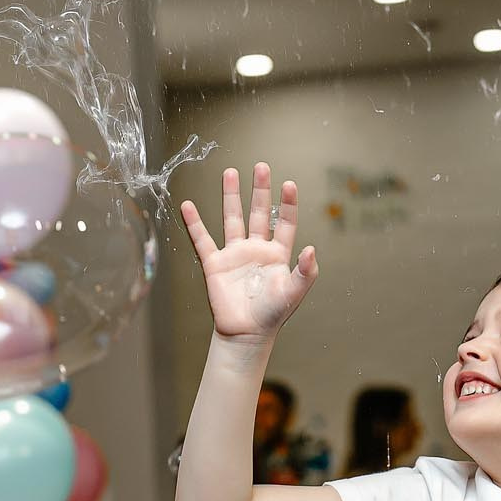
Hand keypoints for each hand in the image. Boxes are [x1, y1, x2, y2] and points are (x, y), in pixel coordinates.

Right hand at [180, 163, 317, 342]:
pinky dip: (194, 223)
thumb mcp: (294, 293)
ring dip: (231, 196)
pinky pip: (202, 239)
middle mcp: (256, 249)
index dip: (287, 204)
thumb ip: (306, 272)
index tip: (288, 184)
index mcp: (278, 254)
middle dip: (260, 190)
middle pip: (259, 213)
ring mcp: (235, 255)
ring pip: (232, 219)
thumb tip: (312, 249)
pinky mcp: (215, 264)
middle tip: (261, 166)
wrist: (246, 334)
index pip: (285, 223)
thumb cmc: (272, 315)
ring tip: (230, 172)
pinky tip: (188, 205)